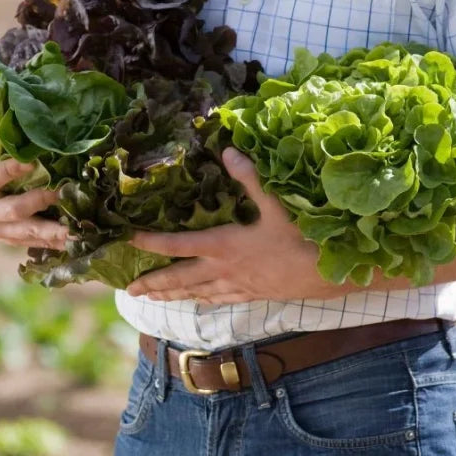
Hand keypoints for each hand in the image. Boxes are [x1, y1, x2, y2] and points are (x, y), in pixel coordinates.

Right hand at [0, 131, 68, 249]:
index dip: (7, 172)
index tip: (30, 162)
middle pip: (12, 210)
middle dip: (37, 202)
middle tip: (60, 193)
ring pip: (24, 232)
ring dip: (50, 231)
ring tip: (72, 230)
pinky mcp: (9, 240)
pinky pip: (32, 243)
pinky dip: (52, 243)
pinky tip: (72, 242)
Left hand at [126, 147, 347, 304]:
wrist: (325, 276)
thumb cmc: (301, 240)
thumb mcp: (276, 205)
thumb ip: (250, 179)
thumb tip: (228, 152)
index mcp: (225, 246)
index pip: (179, 245)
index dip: (152, 241)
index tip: (129, 240)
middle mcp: (224, 270)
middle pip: (180, 278)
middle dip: (153, 283)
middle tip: (129, 290)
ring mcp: (237, 286)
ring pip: (196, 293)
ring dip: (172, 295)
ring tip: (152, 300)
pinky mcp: (252, 295)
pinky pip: (219, 300)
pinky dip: (203, 301)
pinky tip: (198, 303)